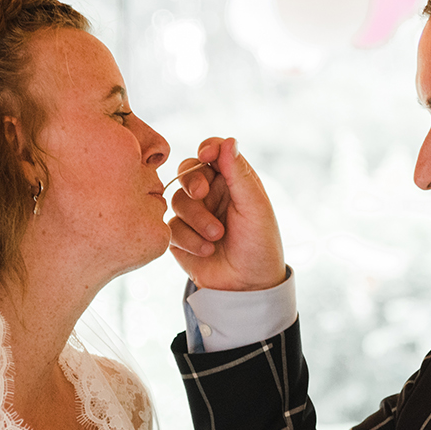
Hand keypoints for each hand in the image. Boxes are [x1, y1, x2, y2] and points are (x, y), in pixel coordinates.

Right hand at [168, 137, 285, 291]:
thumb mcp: (255, 208)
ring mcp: (194, 215)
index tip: (207, 156)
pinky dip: (188, 238)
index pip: (214, 153)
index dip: (207, 149)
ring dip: (197, 218)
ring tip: (216, 237)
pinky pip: (171, 226)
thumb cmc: (259, 246)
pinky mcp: (180, 236)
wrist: (247, 288)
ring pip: (178, 200)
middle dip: (192, 181)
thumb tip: (228, 141)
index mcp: (233, 182)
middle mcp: (212, 195)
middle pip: (188, 172)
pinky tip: (207, 251)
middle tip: (201, 193)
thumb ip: (239, 174)